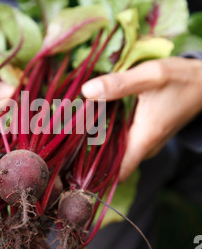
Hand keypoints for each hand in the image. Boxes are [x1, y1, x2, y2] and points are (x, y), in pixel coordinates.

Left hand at [81, 57, 201, 181]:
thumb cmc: (181, 79)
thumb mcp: (150, 75)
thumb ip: (119, 84)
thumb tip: (86, 91)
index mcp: (144, 139)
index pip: (117, 172)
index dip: (93, 171)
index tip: (71, 160)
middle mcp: (146, 147)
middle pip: (112, 162)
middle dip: (89, 153)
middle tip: (67, 135)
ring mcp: (147, 143)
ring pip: (116, 152)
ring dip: (97, 142)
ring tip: (76, 125)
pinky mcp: (146, 135)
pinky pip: (123, 142)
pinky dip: (108, 134)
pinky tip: (94, 118)